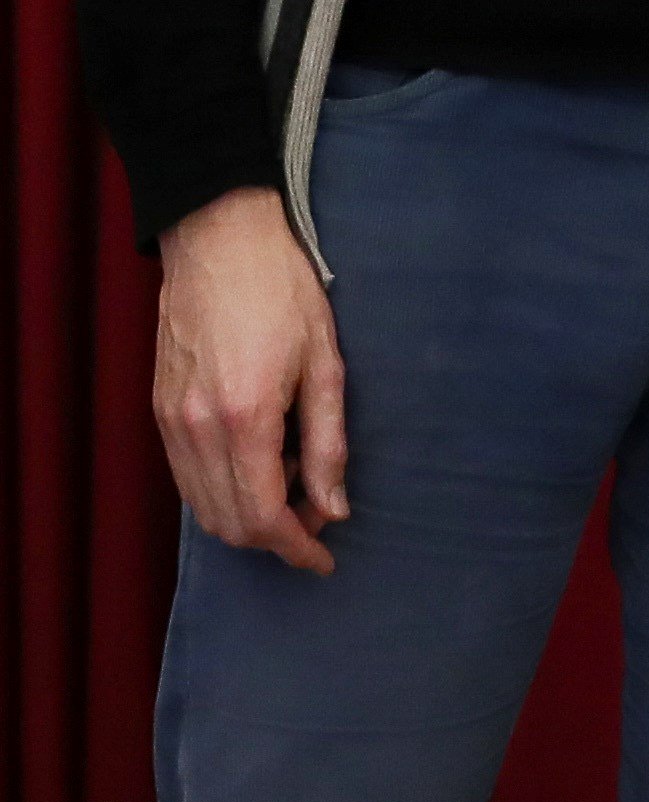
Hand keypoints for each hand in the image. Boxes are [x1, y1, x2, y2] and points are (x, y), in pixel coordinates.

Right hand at [154, 189, 346, 571]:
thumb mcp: (327, 363)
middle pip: (229, 523)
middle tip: (320, 517)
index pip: (264, 516)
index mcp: (245, 419)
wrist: (218, 242)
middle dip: (276, 537)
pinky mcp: (159, 411)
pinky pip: (186, 478)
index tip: (324, 559)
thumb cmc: (283, 293)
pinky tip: (261, 467)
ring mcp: (171, 423)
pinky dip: (221, 492)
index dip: (296, 547)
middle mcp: (197, 430)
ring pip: (203, 507)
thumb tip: (335, 507)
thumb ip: (330, 441)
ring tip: (297, 491)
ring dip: (248, 518)